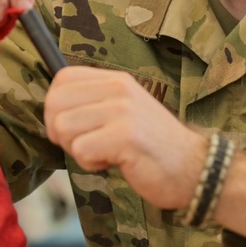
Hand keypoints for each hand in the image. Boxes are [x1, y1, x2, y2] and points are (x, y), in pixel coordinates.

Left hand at [44, 66, 207, 209]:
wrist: (193, 168)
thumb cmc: (153, 145)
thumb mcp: (124, 110)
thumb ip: (94, 103)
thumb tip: (53, 109)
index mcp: (116, 80)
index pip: (62, 78)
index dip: (55, 106)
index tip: (71, 127)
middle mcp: (118, 89)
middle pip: (55, 104)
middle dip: (59, 132)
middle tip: (85, 145)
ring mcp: (122, 111)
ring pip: (63, 128)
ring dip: (77, 150)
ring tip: (104, 153)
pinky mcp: (125, 136)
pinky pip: (80, 150)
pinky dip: (90, 164)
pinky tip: (113, 162)